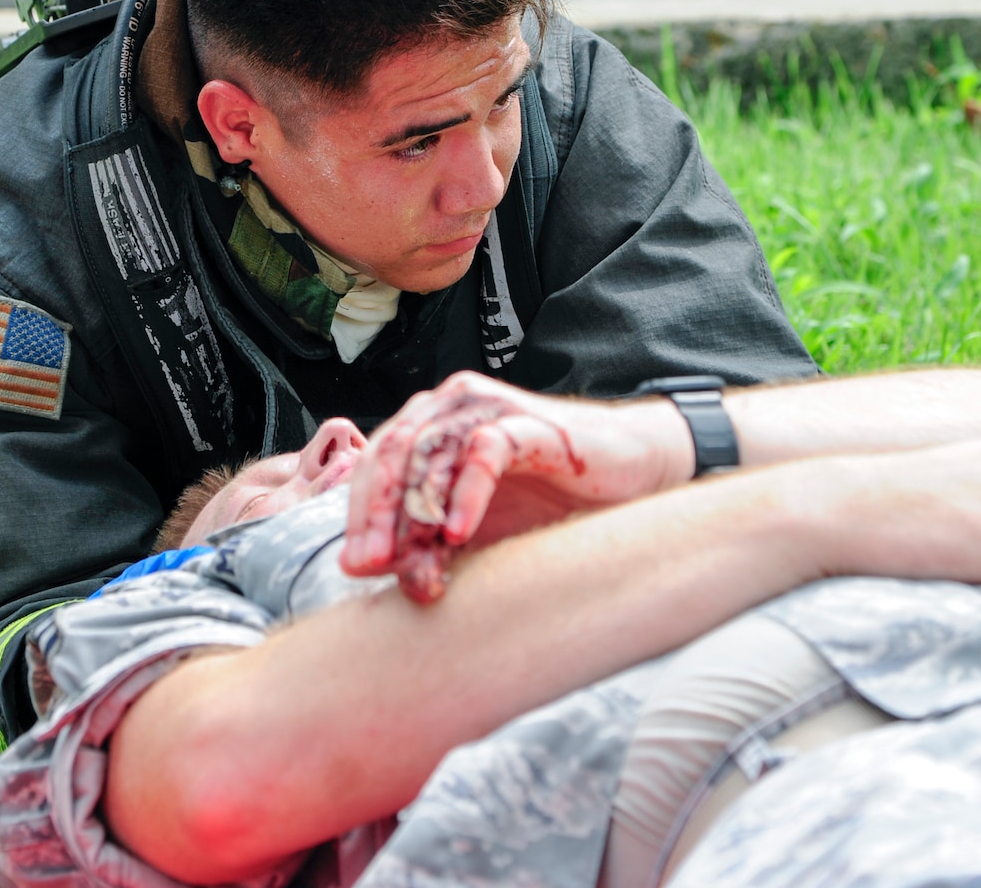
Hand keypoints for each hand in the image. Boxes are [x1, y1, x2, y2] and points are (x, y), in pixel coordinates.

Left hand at [340, 373, 684, 595]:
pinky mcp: (528, 421)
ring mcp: (488, 408)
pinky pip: (484, 450)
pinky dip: (465, 492)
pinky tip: (457, 533)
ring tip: (412, 560)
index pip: (375, 464)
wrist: (627, 476)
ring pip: (429, 450)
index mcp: (428, 425)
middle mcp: (450, 405)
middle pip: (392, 454)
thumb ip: (423, 544)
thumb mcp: (474, 532)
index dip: (357, 515)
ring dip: (415, 510)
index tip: (353, 568)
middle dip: (374, 514)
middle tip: (368, 566)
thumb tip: (365, 574)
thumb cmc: (546, 499)